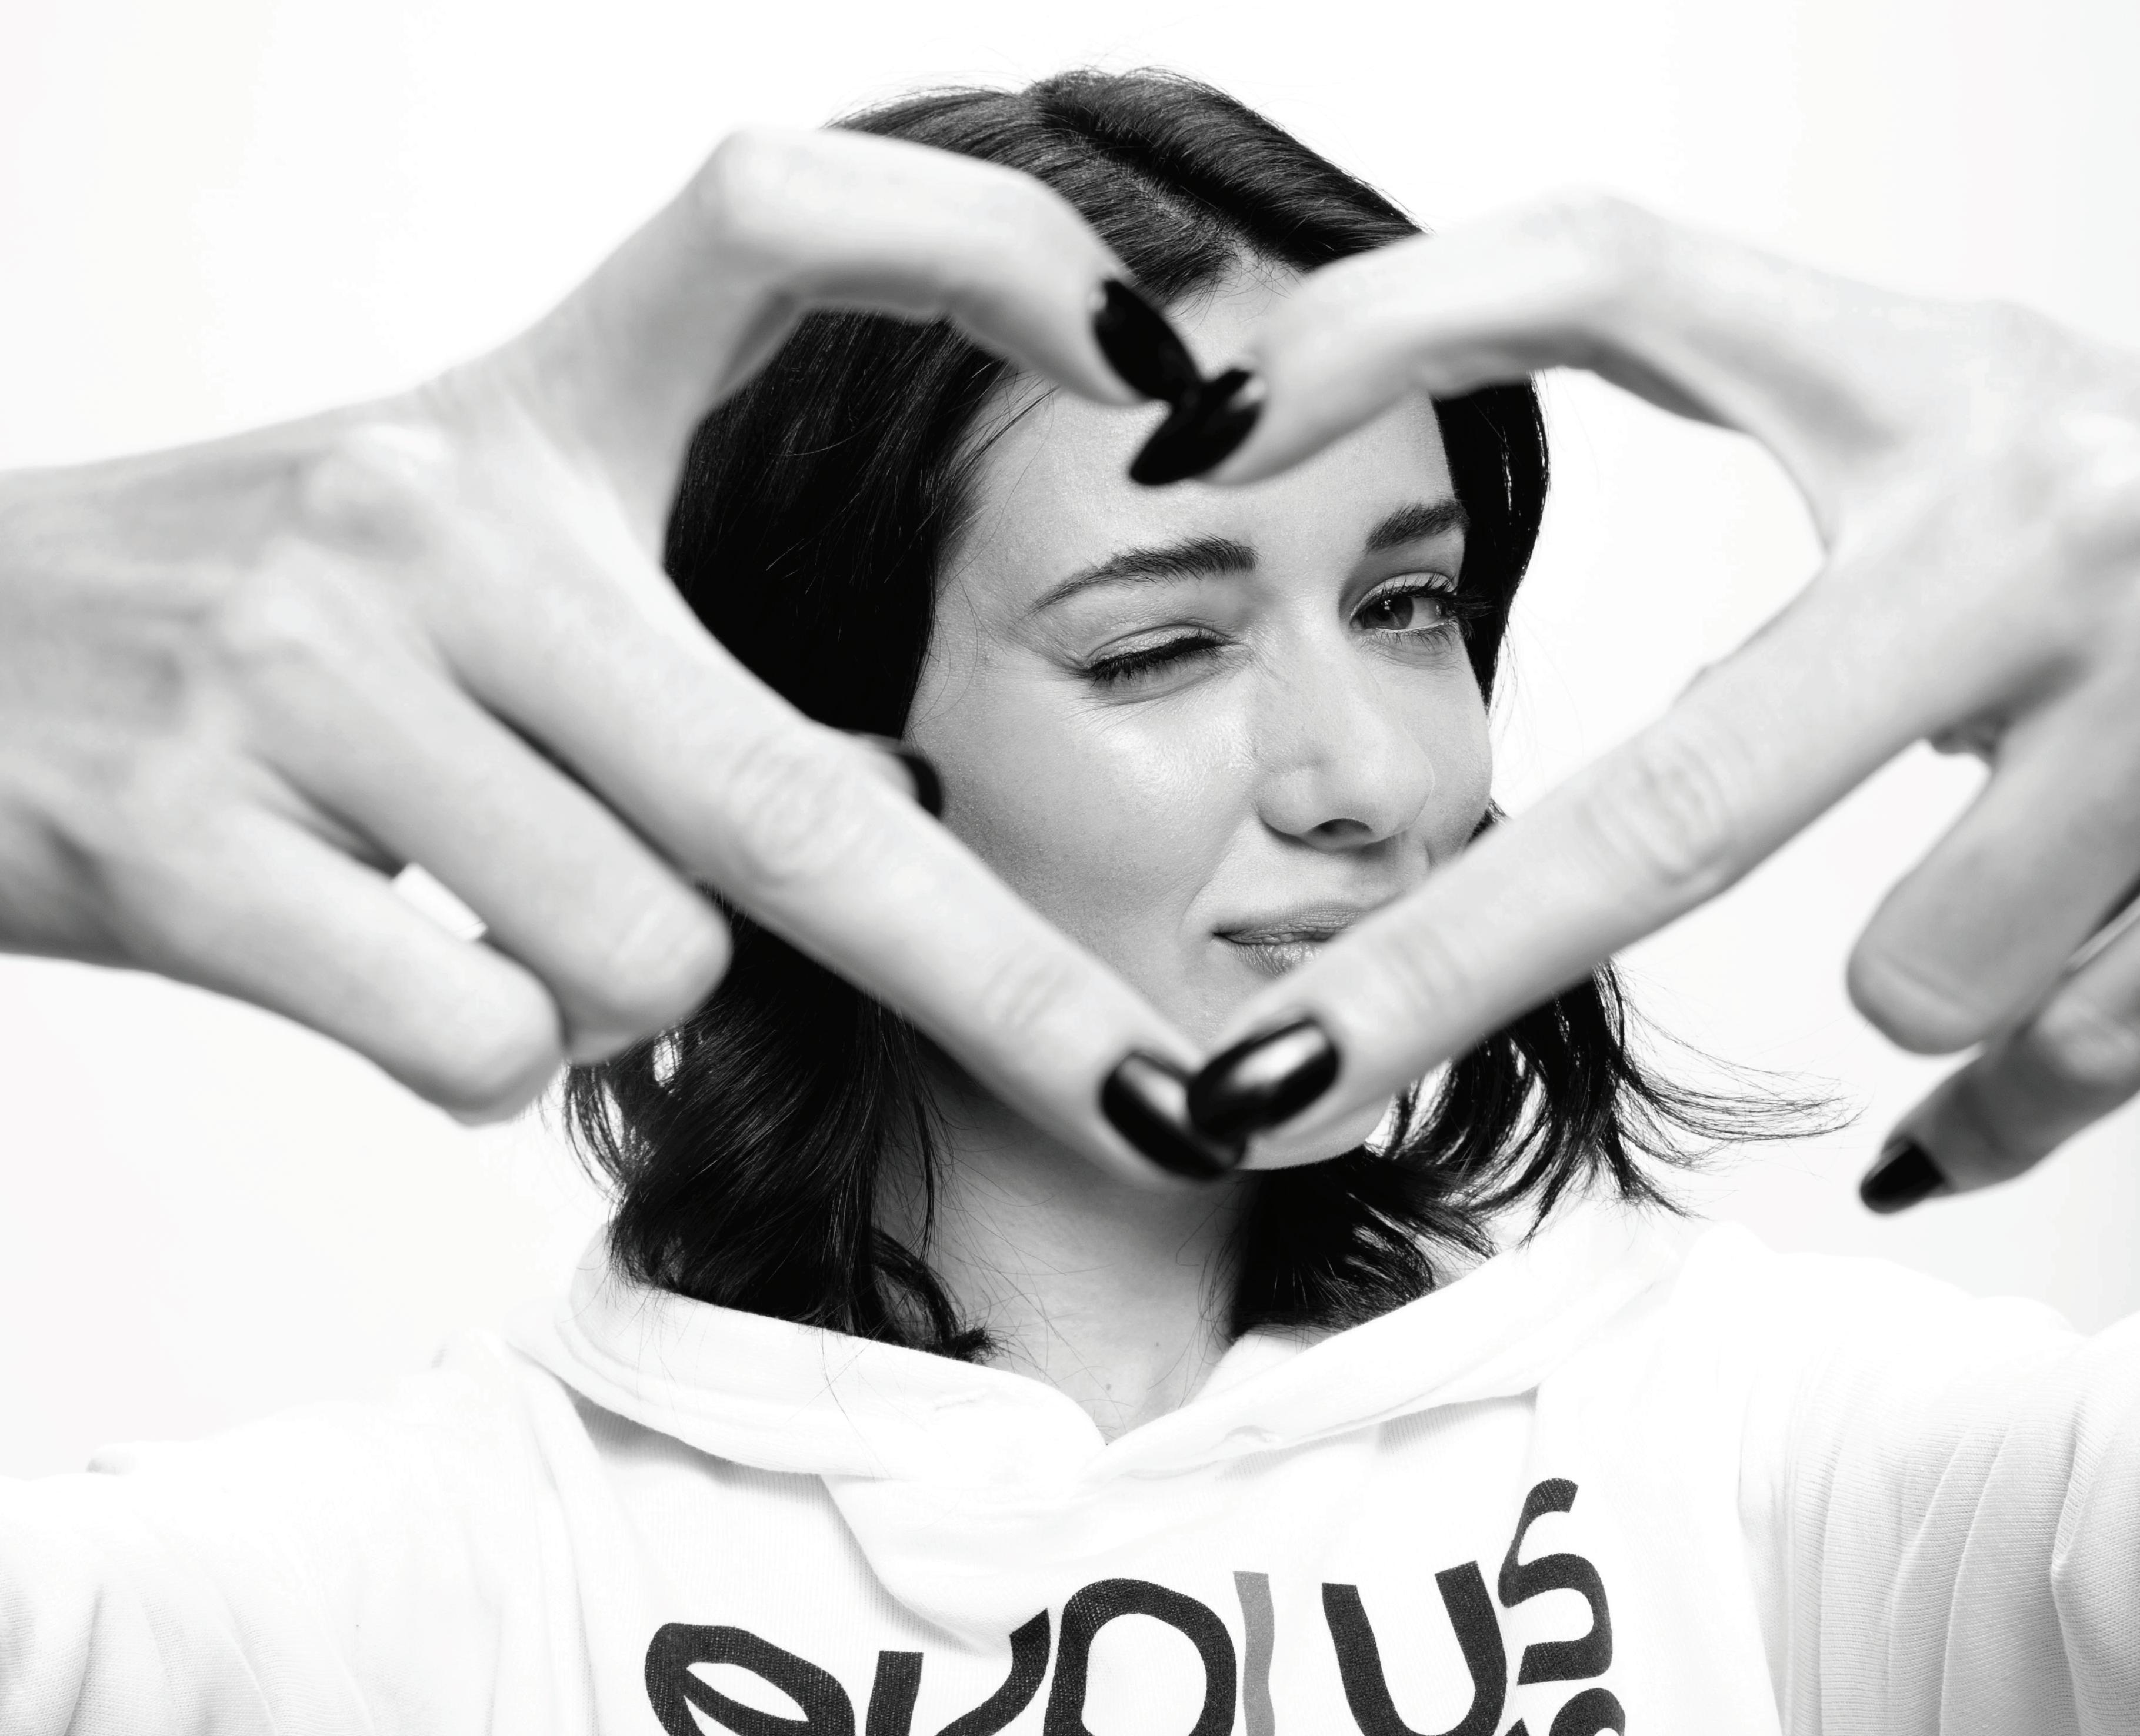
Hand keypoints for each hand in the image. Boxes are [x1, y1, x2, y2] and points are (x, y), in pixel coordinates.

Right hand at [0, 127, 1193, 1177]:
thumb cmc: (253, 638)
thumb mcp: (471, 580)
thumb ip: (680, 678)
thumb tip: (893, 814)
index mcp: (522, 413)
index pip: (768, 226)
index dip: (974, 249)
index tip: (1153, 352)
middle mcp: (428, 513)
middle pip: (795, 797)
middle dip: (1009, 990)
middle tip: (1153, 1105)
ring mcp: (304, 672)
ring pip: (639, 955)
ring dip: (616, 997)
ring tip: (484, 912)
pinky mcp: (184, 842)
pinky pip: (480, 1042)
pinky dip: (484, 1062)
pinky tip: (385, 975)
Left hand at [1181, 194, 2139, 1204]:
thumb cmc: (2114, 486)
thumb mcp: (1900, 387)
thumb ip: (1655, 355)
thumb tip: (1311, 434)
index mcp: (1949, 403)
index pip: (1599, 312)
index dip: (1382, 358)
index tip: (1189, 475)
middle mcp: (2071, 546)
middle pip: (1674, 811)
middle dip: (1437, 971)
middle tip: (1267, 1086)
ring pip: (1919, 973)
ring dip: (1945, 942)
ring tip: (2044, 832)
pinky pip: (2051, 1069)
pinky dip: (2013, 1083)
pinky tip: (2061, 981)